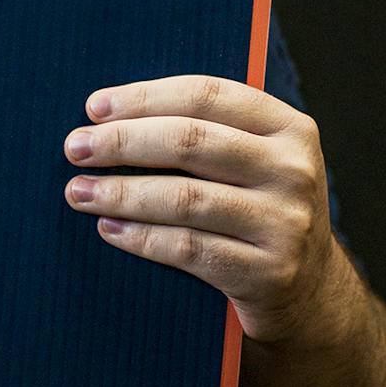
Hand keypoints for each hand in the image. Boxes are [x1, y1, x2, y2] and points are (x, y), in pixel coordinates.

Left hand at [62, 75, 339, 343]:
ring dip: (121, 192)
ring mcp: (285, 224)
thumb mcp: (253, 160)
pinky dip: (141, 237)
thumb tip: (106, 115)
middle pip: (190, 142)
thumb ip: (204, 130)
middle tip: (75, 148)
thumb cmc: (257, 207)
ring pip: (185, 198)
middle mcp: (293, 171)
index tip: (94, 108)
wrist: (310, 291)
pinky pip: (189, 249)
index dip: (144, 97)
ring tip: (78, 191)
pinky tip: (108, 227)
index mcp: (288, 127)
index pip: (206, 96)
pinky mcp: (268, 273)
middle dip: (122, 142)